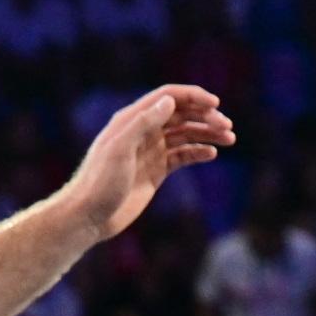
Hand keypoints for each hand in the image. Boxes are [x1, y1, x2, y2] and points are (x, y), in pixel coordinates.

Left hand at [62, 86, 233, 240]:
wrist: (87, 218)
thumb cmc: (99, 183)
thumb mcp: (119, 150)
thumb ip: (143, 123)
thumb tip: (170, 101)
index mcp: (132, 120)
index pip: (168, 98)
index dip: (193, 97)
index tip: (216, 104)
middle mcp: (143, 132)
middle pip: (181, 114)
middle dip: (206, 116)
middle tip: (226, 126)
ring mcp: (151, 151)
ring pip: (186, 134)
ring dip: (208, 133)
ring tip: (229, 139)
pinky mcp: (156, 171)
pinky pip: (182, 155)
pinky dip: (198, 152)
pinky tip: (211, 154)